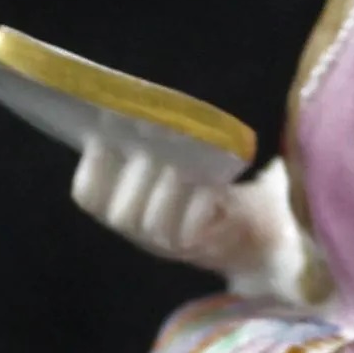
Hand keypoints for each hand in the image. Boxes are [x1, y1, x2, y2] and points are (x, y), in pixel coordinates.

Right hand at [72, 143, 328, 300]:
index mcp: (126, 203)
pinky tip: (211, 187)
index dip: (91, 167)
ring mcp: (173, 246)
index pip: (88, 196)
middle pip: (118, 213)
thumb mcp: (179, 156)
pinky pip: (189, 233)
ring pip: (151, 224)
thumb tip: (140, 102)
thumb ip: (154, 139)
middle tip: (153, 138)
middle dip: (133, 173)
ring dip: (165, 189)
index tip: (108, 136)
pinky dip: (198, 205)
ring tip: (180, 164)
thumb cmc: (216, 178)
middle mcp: (143, 231)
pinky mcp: (206, 250)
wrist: (265, 221)